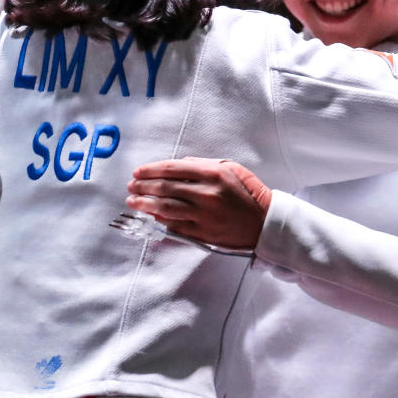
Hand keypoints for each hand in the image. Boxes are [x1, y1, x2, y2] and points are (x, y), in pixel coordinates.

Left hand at [127, 157, 270, 249]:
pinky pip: (175, 225)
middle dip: (143, 186)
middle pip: (165, 188)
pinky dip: (159, 219)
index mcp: (214, 174)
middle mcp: (207, 193)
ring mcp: (204, 215)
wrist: (266, 223)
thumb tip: (179, 165)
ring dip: (145, 203)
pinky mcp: (203, 232)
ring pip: (165, 208)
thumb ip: (204, 164)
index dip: (151, 170)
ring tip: (133, 200)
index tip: (138, 171)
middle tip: (131, 185)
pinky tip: (150, 214)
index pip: (173, 169)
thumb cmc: (250, 193)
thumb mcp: (232, 168)